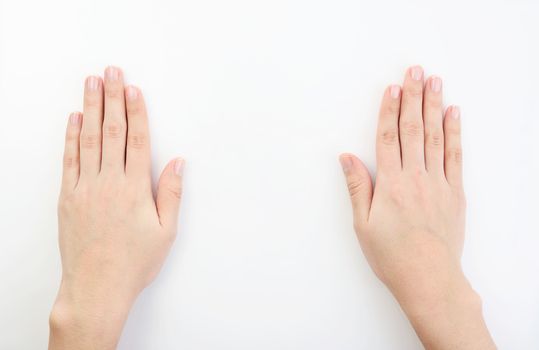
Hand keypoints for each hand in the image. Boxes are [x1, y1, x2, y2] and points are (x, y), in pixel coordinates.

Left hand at [49, 66, 183, 349]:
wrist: (96, 287)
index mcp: (134, 189)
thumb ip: (171, 193)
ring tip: (91, 84)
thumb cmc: (134, 262)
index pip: (137, 140)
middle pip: (111, 131)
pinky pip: (69, 159)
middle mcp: (108, 182)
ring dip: (90, 108)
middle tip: (111, 72)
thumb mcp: (165, 231)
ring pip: (88, 139)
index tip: (133, 89)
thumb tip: (178, 163)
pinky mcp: (68, 197)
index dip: (136, 111)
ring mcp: (85, 188)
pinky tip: (73, 119)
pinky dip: (70, 137)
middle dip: (112, 98)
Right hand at [340, 66, 494, 348]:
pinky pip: (455, 156)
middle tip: (415, 71)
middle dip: (414, 97)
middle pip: (413, 129)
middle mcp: (415, 177)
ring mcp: (438, 183)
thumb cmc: (392, 255)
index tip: (392, 88)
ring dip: (434, 106)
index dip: (389, 110)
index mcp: (390, 184)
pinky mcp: (455, 193)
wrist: (429, 279)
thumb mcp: (363, 224)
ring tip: (435, 82)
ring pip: (435, 136)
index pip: (388, 137)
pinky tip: (453, 114)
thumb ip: (357, 187)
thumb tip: (346, 158)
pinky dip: (454, 133)